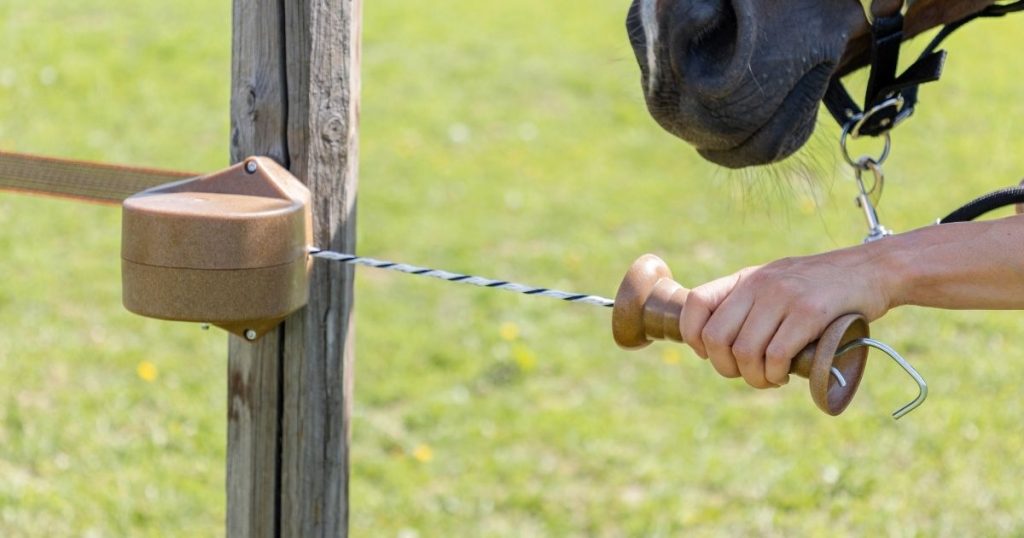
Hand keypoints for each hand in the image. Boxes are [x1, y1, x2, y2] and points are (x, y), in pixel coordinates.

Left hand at [679, 246, 892, 388]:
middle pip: (716, 337)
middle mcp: (759, 284)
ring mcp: (784, 296)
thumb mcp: (777, 283)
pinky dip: (775, 374)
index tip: (711, 354)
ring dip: (754, 377)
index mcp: (746, 279)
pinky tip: (786, 374)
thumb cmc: (822, 286)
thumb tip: (715, 343)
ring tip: (771, 378)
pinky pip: (776, 355)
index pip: (695, 303)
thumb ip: (749, 304)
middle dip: (726, 368)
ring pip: (744, 351)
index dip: (694, 336)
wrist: (873, 270)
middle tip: (748, 374)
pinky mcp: (810, 312)